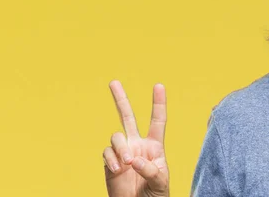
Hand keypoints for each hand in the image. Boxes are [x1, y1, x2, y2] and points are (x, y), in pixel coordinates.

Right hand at [103, 80, 169, 196]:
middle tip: (113, 82)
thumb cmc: (155, 195)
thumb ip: (151, 169)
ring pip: (116, 136)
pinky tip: (119, 170)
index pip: (157, 121)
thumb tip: (134, 159)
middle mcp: (137, 145)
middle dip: (120, 99)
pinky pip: (107, 152)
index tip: (159, 85)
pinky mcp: (110, 162)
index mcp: (154, 146)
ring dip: (121, 148)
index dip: (158, 103)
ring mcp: (122, 152)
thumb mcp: (160, 182)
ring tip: (127, 164)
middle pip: (127, 117)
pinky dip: (112, 160)